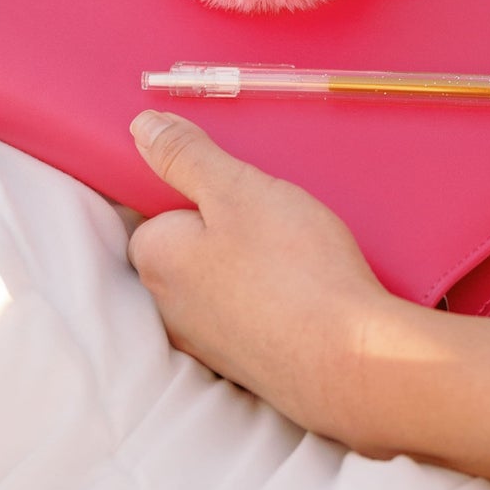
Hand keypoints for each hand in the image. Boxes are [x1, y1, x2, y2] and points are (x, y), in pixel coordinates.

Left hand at [127, 109, 410, 446]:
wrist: (349, 357)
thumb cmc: (292, 268)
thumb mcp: (238, 190)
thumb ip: (185, 155)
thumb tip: (140, 128)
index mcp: (156, 260)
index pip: (152, 210)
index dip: (194, 189)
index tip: (234, 184)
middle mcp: (168, 308)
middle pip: (187, 246)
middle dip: (223, 224)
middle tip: (272, 209)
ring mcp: (207, 341)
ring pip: (219, 279)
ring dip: (249, 260)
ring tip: (296, 245)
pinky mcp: (245, 361)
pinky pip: (247, 310)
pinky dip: (269, 294)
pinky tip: (305, 284)